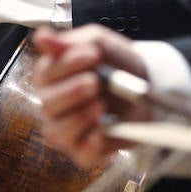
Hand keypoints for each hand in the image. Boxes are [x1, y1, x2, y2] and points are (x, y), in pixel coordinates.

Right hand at [31, 25, 149, 169]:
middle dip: (72, 92)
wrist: (149, 83)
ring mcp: (67, 130)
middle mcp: (54, 105)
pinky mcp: (86, 151)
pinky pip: (81, 154)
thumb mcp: (99, 43)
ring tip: (101, 104)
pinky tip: (104, 129)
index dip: (67, 64)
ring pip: (57, 132)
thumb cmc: (117, 62)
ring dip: (79, 118)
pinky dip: (92, 144)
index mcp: (51, 77)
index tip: (93, 54)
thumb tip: (41, 37)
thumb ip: (71, 41)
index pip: (45, 73)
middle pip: (48, 104)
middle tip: (96, 82)